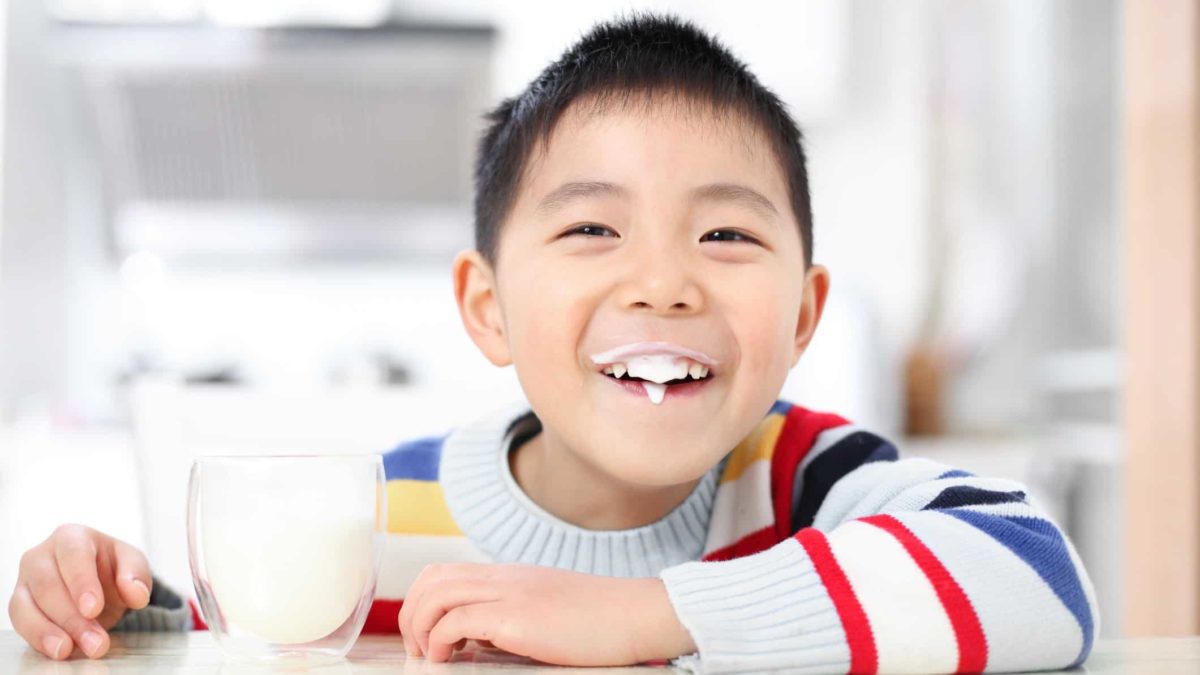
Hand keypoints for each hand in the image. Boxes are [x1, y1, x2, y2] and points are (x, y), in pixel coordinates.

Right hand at [8, 525, 152, 659]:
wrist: (98, 583)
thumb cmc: (113, 568)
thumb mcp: (133, 565)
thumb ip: (137, 575)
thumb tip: (136, 594)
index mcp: (72, 537)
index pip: (73, 554)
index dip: (81, 582)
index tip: (93, 609)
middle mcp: (42, 555)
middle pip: (48, 584)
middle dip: (71, 617)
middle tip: (95, 642)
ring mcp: (26, 580)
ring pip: (26, 605)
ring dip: (49, 632)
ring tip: (70, 650)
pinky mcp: (19, 604)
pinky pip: (21, 621)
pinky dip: (38, 638)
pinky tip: (58, 650)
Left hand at [397, 563, 695, 665]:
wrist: (637, 615)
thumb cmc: (602, 622)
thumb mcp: (548, 611)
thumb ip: (511, 619)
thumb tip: (477, 641)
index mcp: (510, 577)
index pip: (445, 572)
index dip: (422, 601)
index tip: (425, 636)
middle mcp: (504, 579)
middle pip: (432, 579)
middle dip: (412, 615)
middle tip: (418, 650)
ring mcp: (510, 594)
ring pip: (436, 595)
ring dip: (419, 628)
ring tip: (428, 657)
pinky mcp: (517, 618)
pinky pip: (457, 621)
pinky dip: (440, 641)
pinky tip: (447, 660)